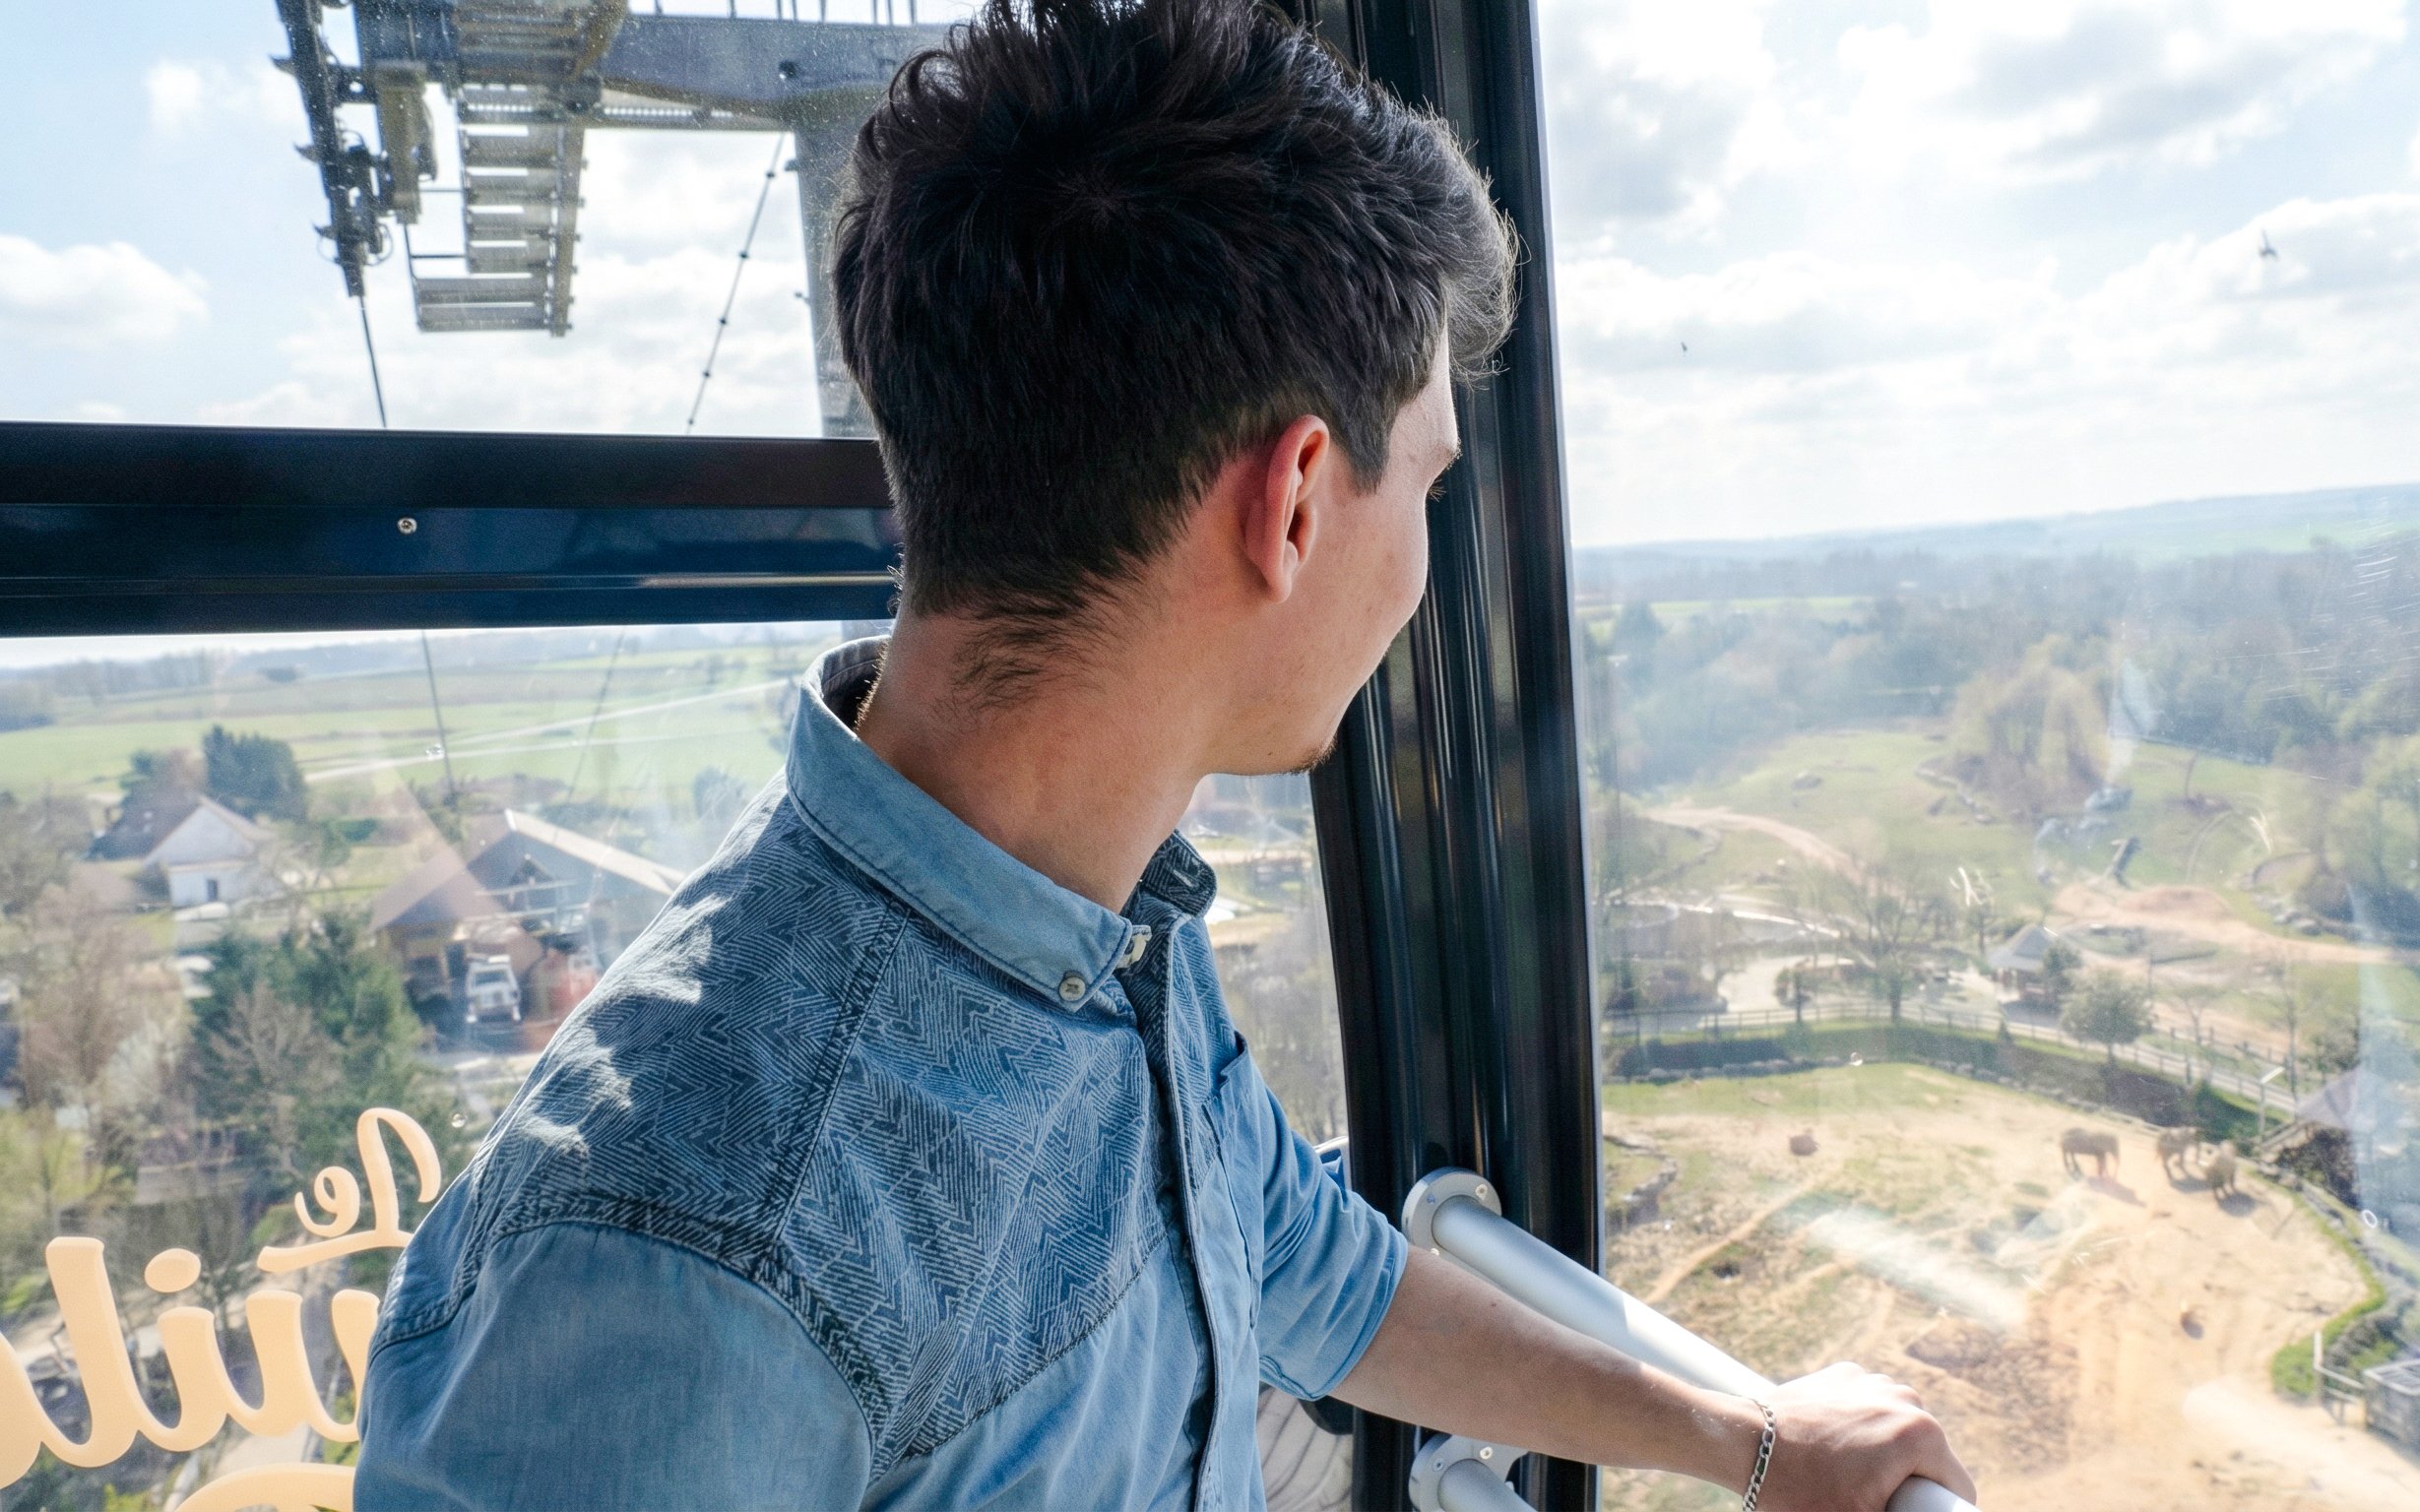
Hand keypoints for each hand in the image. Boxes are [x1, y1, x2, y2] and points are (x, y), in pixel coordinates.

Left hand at [1753, 1362, 1975, 1510]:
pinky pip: (1869, 1411)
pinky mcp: (1846, 1374)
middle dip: (1905, 1481)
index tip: (1900, 1510)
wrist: (1743, 1444)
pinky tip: (1827, 1447)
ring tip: (1843, 1473)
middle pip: (1927, 1458)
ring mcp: (1874, 1381)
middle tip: (1863, 1497)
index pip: (1957, 1487)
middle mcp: (1906, 1399)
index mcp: (1921, 1435)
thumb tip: (1909, 1511)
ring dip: (1883, 1455)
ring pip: (1899, 1433)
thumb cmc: (1798, 1492)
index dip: (1935, 1511)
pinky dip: (1857, 1429)